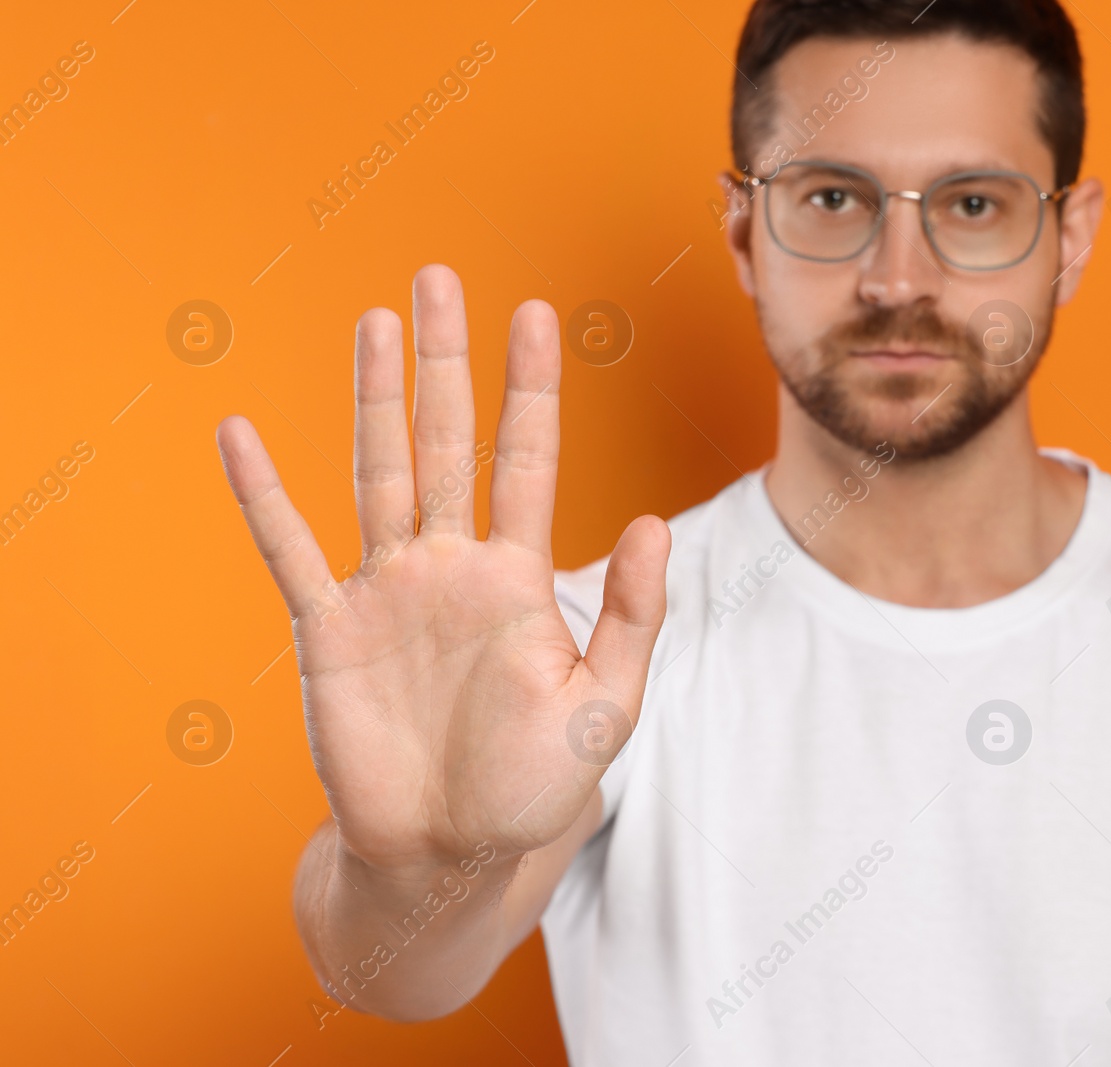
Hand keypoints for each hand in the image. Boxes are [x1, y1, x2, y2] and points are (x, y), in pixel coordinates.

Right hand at [216, 264, 668, 871]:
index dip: (530, 388)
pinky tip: (241, 436)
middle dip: (446, 364)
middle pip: (446, 442)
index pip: (527, 460)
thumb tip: (657, 522)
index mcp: (519, 579)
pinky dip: (263, 497)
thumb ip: (633, 617)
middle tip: (441, 278)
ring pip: (378, 473)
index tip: (534, 313)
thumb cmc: (533, 787)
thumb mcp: (607, 707)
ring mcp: (388, 592)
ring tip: (375, 322)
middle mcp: (451, 568)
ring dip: (373, 400)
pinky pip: (291, 551)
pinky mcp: (329, 631)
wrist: (450, 853)